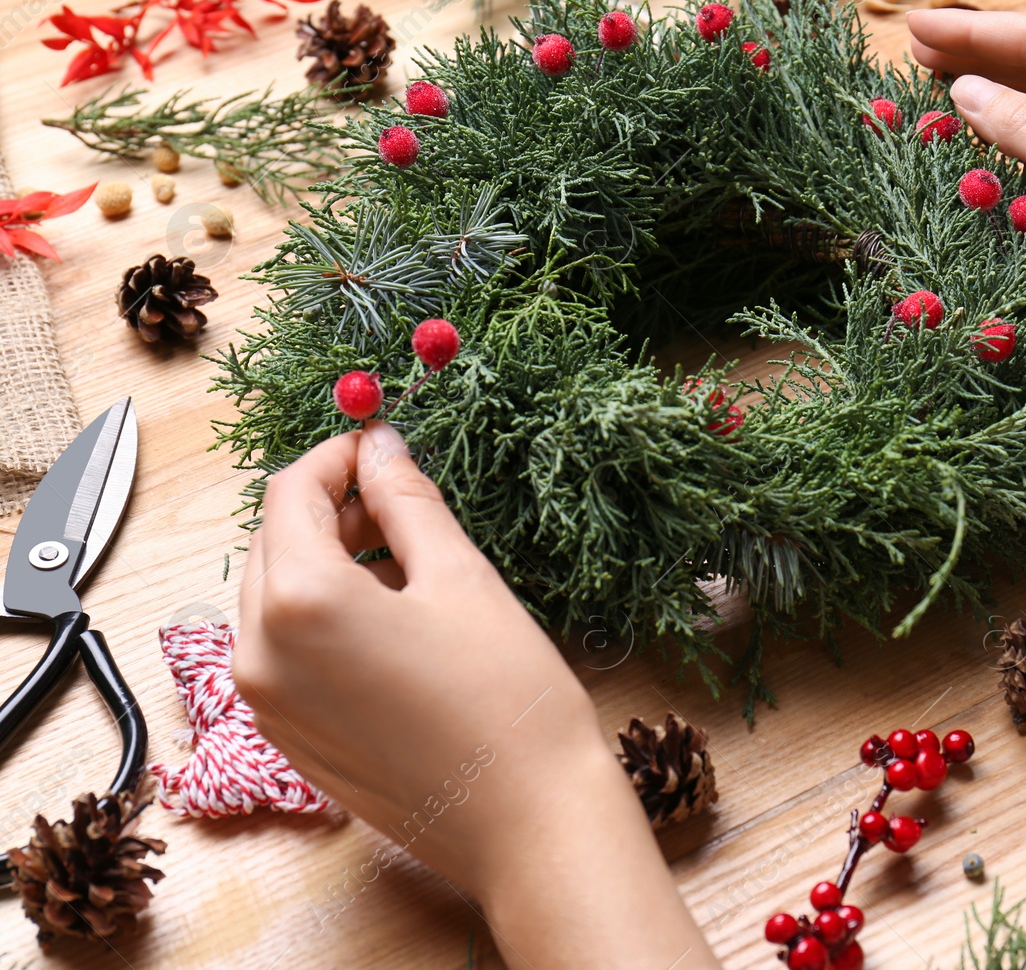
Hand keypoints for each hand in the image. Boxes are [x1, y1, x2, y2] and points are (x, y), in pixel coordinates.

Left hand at [234, 423, 718, 967]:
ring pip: (274, 597)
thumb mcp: (460, 578)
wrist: (526, 820)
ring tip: (405, 563)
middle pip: (272, 543)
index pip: (289, 492)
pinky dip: (322, 618)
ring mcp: (265, 704)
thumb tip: (380, 447)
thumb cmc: (506, 698)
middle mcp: (259, 653)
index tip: (381, 446)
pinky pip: (284, 651)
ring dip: (326, 562)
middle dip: (328, 508)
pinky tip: (391, 621)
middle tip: (397, 498)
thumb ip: (406, 502)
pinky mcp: (286, 740)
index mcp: (299, 601)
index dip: (336, 456)